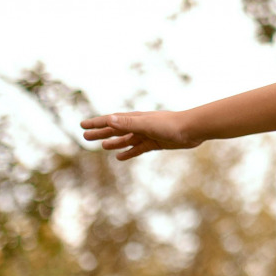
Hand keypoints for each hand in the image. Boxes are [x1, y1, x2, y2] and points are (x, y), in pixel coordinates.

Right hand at [80, 110, 197, 159]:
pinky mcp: (156, 143)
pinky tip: (120, 157)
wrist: (193, 129)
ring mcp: (148, 134)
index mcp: (135, 118)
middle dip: (101, 132)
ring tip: (101, 146)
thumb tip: (109, 120)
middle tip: (85, 136)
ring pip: (126, 139)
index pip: (111, 120)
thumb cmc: (171, 125)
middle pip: (116, 129)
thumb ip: (128, 123)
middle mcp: (140, 125)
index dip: (96, 123)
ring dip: (113, 142)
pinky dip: (128, 152)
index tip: (82, 125)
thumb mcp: (147, 124)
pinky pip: (138, 148)